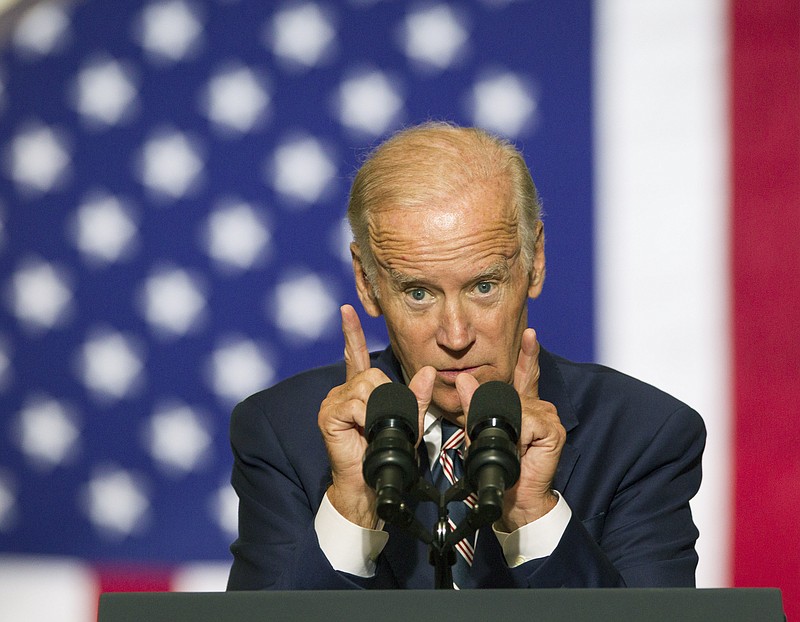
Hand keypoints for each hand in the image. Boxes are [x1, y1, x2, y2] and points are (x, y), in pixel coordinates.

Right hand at [319, 304, 434, 527]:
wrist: (368, 484)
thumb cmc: (387, 454)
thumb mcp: (409, 422)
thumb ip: (416, 398)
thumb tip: (427, 372)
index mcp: (359, 390)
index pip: (355, 354)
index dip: (352, 332)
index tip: (348, 310)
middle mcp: (343, 391)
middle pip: (372, 374)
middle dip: (389, 397)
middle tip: (388, 422)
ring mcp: (333, 402)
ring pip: (366, 387)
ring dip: (380, 409)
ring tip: (376, 429)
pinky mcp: (328, 415)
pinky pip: (355, 405)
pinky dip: (367, 418)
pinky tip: (364, 431)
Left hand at [456, 328, 564, 531]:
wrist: (515, 499)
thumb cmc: (500, 468)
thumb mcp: (478, 434)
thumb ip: (474, 407)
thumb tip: (464, 380)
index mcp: (524, 405)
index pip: (524, 374)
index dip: (527, 354)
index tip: (530, 333)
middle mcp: (539, 406)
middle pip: (509, 394)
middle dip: (494, 412)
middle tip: (500, 440)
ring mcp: (548, 416)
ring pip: (515, 407)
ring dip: (503, 428)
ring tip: (509, 449)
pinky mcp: (553, 429)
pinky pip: (525, 421)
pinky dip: (516, 436)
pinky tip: (521, 449)